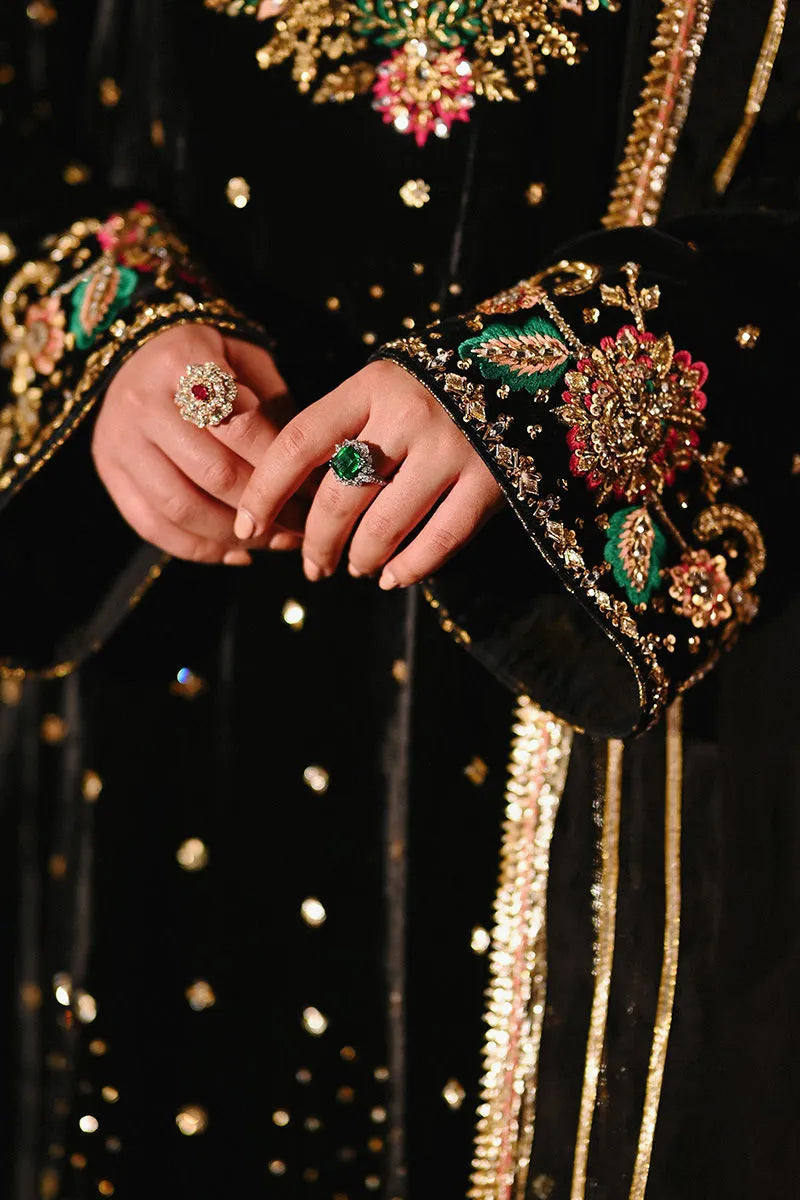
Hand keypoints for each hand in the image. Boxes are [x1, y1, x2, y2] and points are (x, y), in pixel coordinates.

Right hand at [93, 324, 302, 563]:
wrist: (139, 349)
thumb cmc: (211, 360)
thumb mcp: (248, 363)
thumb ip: (275, 412)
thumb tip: (314, 477)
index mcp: (183, 362)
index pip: (243, 427)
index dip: (284, 467)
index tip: (318, 491)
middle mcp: (142, 401)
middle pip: (214, 473)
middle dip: (266, 508)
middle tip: (304, 525)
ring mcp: (118, 439)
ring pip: (181, 508)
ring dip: (236, 536)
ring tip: (276, 542)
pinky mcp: (108, 470)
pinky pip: (152, 526)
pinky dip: (200, 549)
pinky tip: (239, 553)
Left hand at [234, 360, 503, 586]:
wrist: (536, 362)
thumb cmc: (440, 384)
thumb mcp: (388, 385)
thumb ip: (347, 426)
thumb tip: (291, 498)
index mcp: (373, 385)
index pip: (299, 443)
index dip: (265, 491)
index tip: (247, 525)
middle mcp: (410, 413)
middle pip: (339, 495)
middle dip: (316, 541)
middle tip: (312, 564)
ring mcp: (454, 447)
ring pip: (385, 525)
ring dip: (361, 558)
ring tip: (356, 567)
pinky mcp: (494, 478)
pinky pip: (441, 540)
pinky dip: (411, 568)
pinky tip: (394, 578)